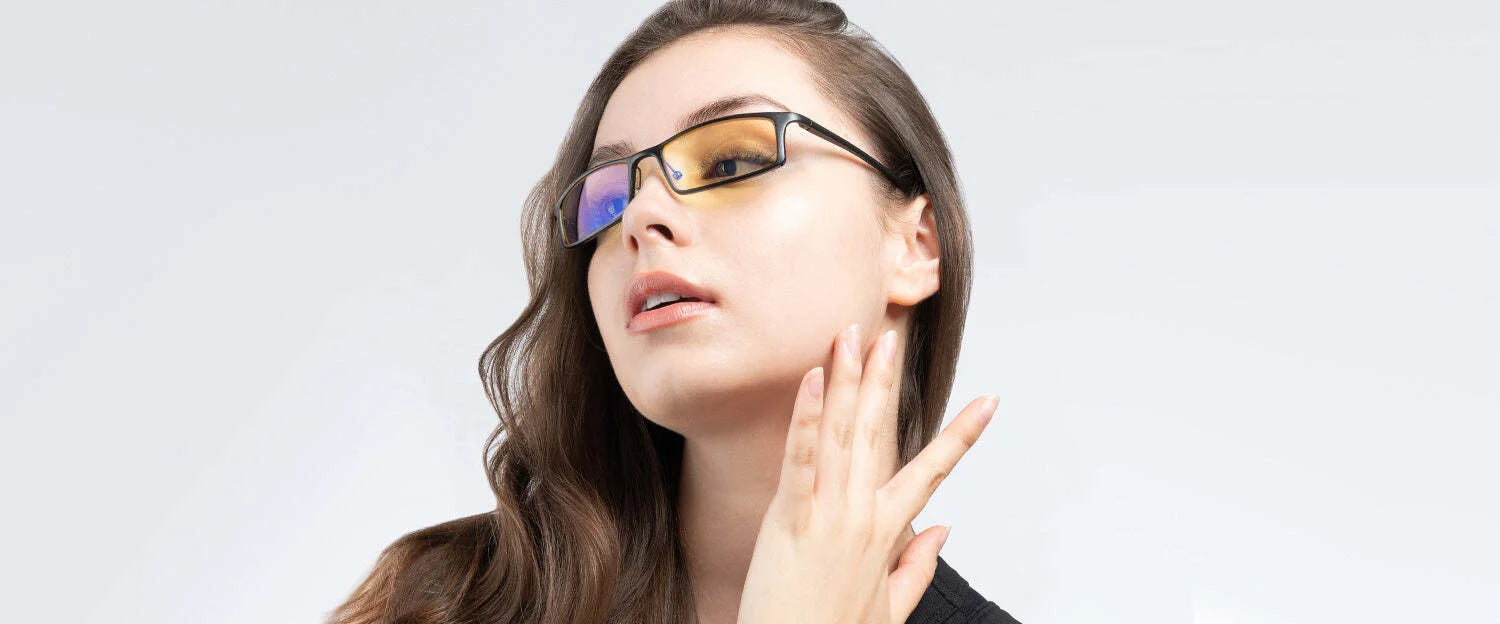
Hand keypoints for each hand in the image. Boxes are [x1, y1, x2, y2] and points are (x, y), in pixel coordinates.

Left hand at [736, 323, 998, 623]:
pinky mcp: (792, 518)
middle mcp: (864, 514)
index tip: (990, 400)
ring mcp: (830, 513)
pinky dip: (808, 416)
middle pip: (880, 432)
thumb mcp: (890, 607)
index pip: (933, 469)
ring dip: (849, 379)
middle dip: (885, 380)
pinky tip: (813, 379)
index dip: (963, 434)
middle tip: (891, 334)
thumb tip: (944, 529)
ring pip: (844, 432)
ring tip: (853, 335)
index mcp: (888, 532)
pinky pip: (801, 457)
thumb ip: (919, 565)